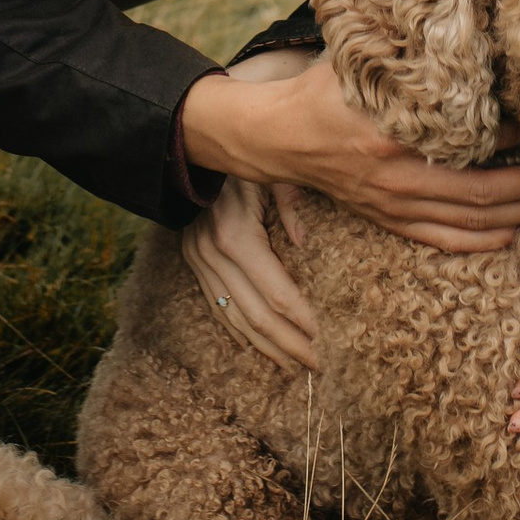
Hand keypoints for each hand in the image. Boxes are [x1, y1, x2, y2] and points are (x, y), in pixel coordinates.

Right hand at [180, 57, 519, 252]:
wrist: (276, 135)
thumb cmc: (321, 89)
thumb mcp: (360, 61)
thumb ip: (407, 54)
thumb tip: (458, 32)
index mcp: (392, 136)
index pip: (469, 144)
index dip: (513, 139)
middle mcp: (396, 178)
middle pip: (481, 194)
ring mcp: (392, 205)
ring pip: (467, 222)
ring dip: (515, 215)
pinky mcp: (386, 219)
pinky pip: (441, 240)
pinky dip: (478, 242)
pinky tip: (508, 236)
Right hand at [182, 178, 320, 369]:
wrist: (190, 153)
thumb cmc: (243, 162)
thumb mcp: (272, 173)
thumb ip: (290, 204)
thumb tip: (303, 241)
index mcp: (236, 235)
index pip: (276, 292)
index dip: (304, 319)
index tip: (329, 340)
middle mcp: (213, 255)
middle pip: (258, 315)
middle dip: (291, 344)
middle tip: (321, 365)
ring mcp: (200, 262)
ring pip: (237, 319)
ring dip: (268, 347)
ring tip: (297, 366)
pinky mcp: (194, 265)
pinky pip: (219, 309)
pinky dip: (242, 333)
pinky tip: (263, 348)